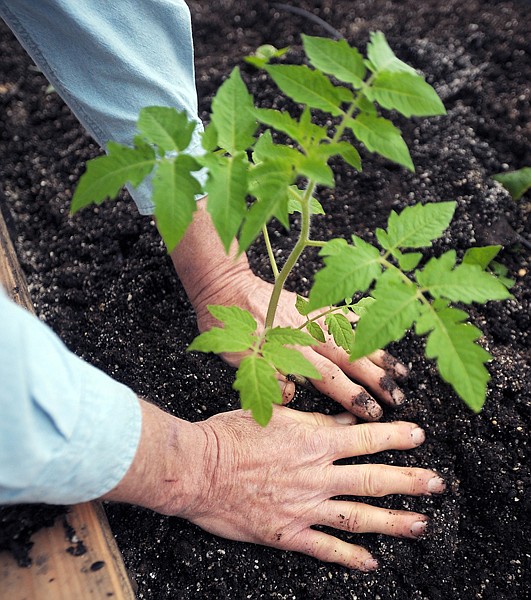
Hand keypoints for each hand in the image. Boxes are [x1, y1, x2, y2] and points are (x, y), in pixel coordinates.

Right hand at [105, 401, 444, 570]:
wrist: (196, 468)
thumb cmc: (230, 434)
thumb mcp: (274, 415)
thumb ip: (313, 420)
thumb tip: (344, 420)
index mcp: (313, 442)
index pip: (366, 438)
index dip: (397, 436)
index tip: (420, 436)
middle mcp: (316, 476)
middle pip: (373, 479)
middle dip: (410, 481)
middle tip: (438, 484)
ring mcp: (304, 507)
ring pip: (359, 516)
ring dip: (393, 522)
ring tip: (421, 525)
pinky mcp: (287, 533)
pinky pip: (326, 548)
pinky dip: (350, 557)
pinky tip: (371, 563)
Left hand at [169, 198, 408, 419]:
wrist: (226, 284)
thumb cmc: (228, 327)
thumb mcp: (237, 359)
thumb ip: (267, 377)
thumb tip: (292, 394)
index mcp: (291, 352)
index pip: (330, 380)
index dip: (354, 397)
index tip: (374, 412)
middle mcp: (309, 335)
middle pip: (351, 361)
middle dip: (377, 381)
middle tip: (399, 398)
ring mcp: (313, 318)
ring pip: (354, 339)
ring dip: (379, 355)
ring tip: (402, 371)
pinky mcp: (312, 304)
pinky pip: (342, 313)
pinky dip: (360, 321)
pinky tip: (376, 328)